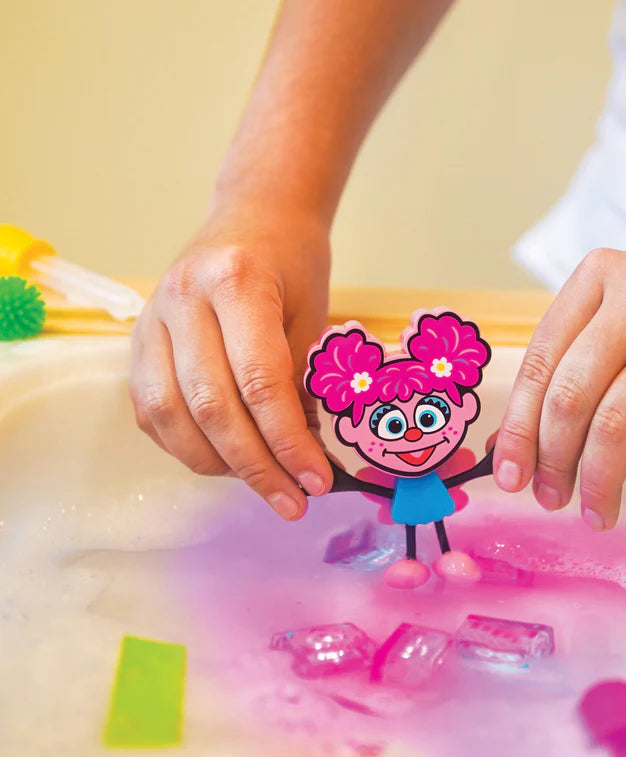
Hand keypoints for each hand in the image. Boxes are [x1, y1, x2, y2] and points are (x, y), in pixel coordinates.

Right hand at [129, 210, 333, 519]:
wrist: (254, 215)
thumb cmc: (293, 263)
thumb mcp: (313, 315)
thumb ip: (301, 382)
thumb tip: (303, 458)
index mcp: (236, 281)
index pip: (260, 381)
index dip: (288, 441)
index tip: (315, 481)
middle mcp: (182, 297)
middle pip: (211, 404)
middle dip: (255, 465)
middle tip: (291, 501)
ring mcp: (150, 318)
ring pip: (169, 414)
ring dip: (216, 463)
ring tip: (260, 483)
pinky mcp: (136, 340)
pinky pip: (151, 409)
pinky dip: (185, 445)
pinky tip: (223, 459)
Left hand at [494, 246, 625, 529]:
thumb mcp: (616, 326)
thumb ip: (563, 374)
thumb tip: (504, 449)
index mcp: (596, 277)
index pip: (538, 364)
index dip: (517, 429)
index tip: (507, 476)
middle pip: (570, 396)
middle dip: (552, 460)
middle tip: (550, 498)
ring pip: (615, 421)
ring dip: (598, 479)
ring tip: (595, 509)